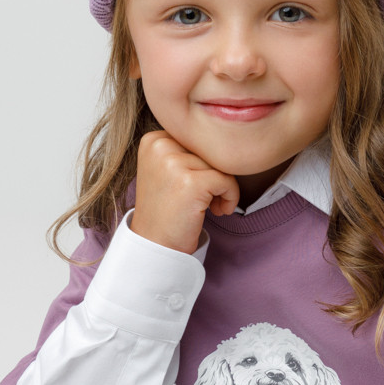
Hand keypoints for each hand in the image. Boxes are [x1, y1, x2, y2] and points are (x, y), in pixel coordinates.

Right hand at [131, 130, 239, 254]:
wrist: (155, 246)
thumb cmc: (166, 211)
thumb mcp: (167, 171)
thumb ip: (187, 151)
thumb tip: (223, 139)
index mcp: (153, 140)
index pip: (198, 138)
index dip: (205, 162)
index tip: (199, 185)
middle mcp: (159, 146)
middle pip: (209, 148)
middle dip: (215, 174)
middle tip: (207, 199)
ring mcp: (173, 163)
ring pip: (221, 163)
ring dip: (223, 187)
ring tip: (210, 206)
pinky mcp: (190, 182)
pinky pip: (227, 180)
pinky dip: (230, 197)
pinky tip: (218, 211)